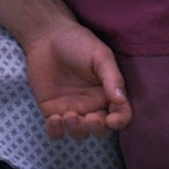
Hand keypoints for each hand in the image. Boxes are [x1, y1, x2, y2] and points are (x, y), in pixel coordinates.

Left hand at [23, 22, 131, 140]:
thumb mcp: (100, 55)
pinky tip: (54, 119)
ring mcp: (72, 110)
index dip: (119, 121)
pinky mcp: (51, 111)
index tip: (112, 120)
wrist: (47, 35)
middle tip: (90, 118)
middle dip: (97, 129)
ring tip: (69, 116)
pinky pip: (55, 131)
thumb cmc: (78, 42)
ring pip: (79, 133)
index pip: (120, 115)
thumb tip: (121, 100)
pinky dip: (56, 132)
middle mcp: (92, 106)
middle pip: (101, 130)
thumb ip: (112, 77)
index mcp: (108, 94)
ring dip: (76, 131)